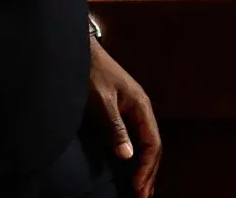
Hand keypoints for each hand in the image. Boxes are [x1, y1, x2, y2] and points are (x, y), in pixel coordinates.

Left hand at [89, 37, 161, 196]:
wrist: (81, 52)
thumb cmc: (91, 73)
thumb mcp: (101, 102)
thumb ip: (115, 128)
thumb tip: (128, 156)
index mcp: (141, 106)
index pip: (153, 143)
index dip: (146, 167)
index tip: (137, 187)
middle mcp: (141, 110)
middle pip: (154, 147)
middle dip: (149, 173)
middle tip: (142, 197)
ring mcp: (133, 111)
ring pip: (146, 144)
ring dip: (145, 168)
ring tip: (142, 190)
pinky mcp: (123, 113)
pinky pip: (137, 139)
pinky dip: (137, 158)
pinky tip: (132, 169)